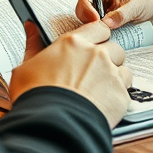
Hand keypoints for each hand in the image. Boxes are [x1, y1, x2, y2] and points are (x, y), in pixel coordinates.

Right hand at [9, 21, 132, 126]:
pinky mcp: (121, 95)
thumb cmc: (34, 98)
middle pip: (114, 48)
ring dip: (115, 77)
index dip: (98, 37)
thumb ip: (34, 44)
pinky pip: (126, 91)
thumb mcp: (26, 67)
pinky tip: (102, 105)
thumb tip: (31, 26)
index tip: (94, 45)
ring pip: (123, 69)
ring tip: (99, 92)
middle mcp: (96, 54)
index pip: (98, 28)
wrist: (51, 125)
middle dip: (108, 59)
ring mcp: (111, 74)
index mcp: (73, 43)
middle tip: (94, 74)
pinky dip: (117, 97)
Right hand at [75, 0, 152, 29]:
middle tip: (98, 29)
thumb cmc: (145, 6)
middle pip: (81, 5)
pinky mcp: (98, 20)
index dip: (87, 6)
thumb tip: (107, 23)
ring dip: (89, 25)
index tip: (95, 19)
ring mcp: (97, 8)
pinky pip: (89, 25)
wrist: (151, 15)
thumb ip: (122, 15)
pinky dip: (93, 31)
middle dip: (87, 18)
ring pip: (83, 17)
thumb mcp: (136, 8)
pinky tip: (102, 35)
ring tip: (103, 32)